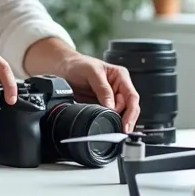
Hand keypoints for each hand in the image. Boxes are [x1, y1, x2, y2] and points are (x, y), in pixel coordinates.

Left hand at [25, 39, 139, 131]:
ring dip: (116, 122)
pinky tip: (105, 127)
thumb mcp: (92, 72)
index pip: (132, 97)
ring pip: (120, 114)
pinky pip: (108, 117)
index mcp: (120, 76)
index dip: (131, 113)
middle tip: (118, 130)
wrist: (62, 69)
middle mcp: (118, 88)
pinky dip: (108, 122)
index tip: (125, 125)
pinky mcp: (101, 106)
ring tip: (110, 129)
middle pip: (129, 108)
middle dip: (124, 120)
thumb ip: (102, 88)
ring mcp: (110, 98)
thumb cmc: (78, 64)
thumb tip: (111, 106)